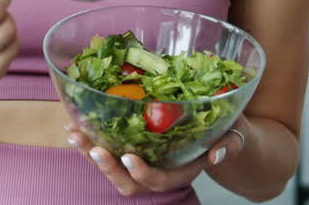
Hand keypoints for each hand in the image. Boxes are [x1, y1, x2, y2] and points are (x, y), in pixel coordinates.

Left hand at [63, 119, 247, 196]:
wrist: (217, 131)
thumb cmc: (227, 132)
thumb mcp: (235, 134)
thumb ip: (230, 143)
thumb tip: (219, 152)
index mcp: (182, 172)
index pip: (161, 181)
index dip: (145, 173)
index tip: (131, 158)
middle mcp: (159, 172)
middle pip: (129, 183)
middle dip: (108, 168)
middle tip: (94, 148)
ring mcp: (141, 163)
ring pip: (111, 169)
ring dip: (90, 154)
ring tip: (74, 135)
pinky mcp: (129, 150)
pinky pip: (106, 152)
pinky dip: (88, 141)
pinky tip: (72, 126)